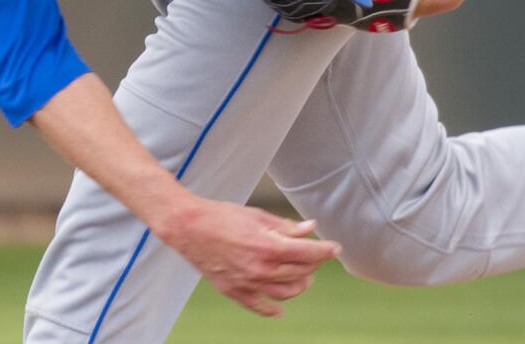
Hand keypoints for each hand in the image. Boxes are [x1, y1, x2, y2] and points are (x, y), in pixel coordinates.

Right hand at [156, 197, 339, 316]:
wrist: (189, 227)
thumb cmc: (222, 215)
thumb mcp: (257, 215)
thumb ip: (285, 226)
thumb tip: (310, 229)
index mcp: (268, 246)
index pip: (308, 254)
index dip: (326, 251)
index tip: (335, 247)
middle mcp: (261, 268)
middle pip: (300, 272)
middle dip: (313, 264)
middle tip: (316, 255)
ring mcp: (248, 283)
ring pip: (286, 292)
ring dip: (300, 284)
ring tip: (304, 276)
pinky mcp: (234, 291)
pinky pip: (259, 307)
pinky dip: (273, 310)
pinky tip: (280, 310)